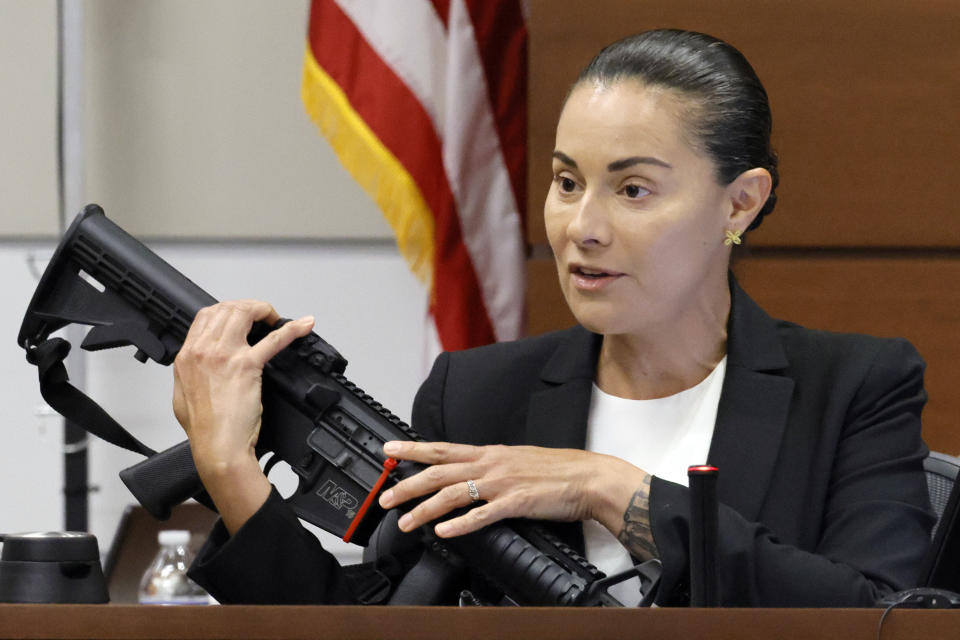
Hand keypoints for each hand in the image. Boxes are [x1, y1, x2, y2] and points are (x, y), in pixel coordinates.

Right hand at [172, 299, 313, 532]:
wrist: (217, 447)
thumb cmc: (204, 428)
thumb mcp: (183, 394)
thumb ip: (191, 373)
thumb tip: (199, 365)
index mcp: (187, 356)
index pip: (206, 315)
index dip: (227, 309)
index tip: (240, 316)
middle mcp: (203, 350)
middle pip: (227, 308)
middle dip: (248, 307)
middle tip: (261, 316)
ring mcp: (225, 355)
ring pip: (245, 313)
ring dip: (264, 311)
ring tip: (275, 318)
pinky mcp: (247, 366)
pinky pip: (274, 339)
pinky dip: (292, 329)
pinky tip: (303, 326)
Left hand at [377, 441, 644, 539]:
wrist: (588, 477)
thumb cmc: (557, 470)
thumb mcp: (517, 460)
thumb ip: (492, 466)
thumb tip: (470, 474)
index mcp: (490, 453)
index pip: (442, 449)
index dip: (413, 449)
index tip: (388, 448)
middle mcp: (491, 464)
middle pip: (438, 473)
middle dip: (407, 485)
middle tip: (385, 497)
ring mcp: (502, 483)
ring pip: (453, 494)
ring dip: (424, 508)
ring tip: (405, 521)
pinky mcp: (515, 503)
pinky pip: (481, 514)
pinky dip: (460, 524)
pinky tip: (444, 531)